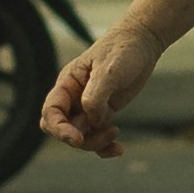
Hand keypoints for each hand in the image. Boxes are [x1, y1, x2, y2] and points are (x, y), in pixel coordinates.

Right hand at [44, 20, 162, 156]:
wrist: (142, 43)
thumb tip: (92, 120)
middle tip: (102, 135)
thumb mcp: (109, 70)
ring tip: (115, 133)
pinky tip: (118, 149)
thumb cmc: (122, 50)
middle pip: (61, 128)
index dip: (59, 129)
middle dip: (77, 139)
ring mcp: (88, 107)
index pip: (51, 112)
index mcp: (67, 83)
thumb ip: (96, 95)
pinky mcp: (104, 113)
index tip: (76, 139)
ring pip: (81, 135)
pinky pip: (97, 135)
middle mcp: (74, 97)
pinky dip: (105, 146)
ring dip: (95, 142)